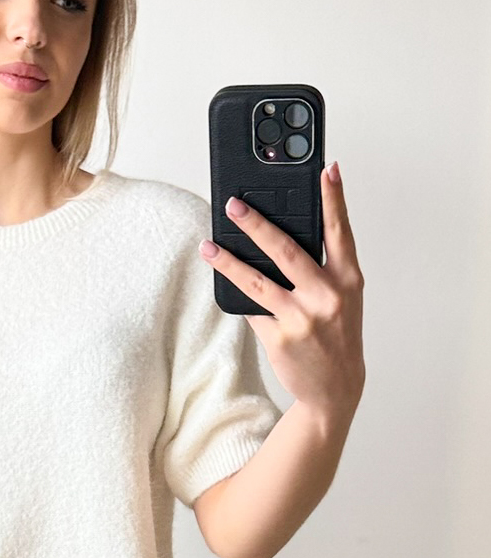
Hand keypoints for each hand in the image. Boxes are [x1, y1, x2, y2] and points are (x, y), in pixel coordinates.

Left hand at [199, 163, 364, 421]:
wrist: (335, 388)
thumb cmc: (337, 335)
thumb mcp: (343, 298)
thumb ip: (324, 268)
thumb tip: (279, 236)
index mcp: (349, 280)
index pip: (340, 231)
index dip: (334, 198)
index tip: (326, 169)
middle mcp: (328, 296)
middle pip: (287, 251)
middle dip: (257, 225)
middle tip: (234, 204)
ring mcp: (303, 318)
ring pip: (257, 281)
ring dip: (229, 261)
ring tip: (208, 246)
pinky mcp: (280, 337)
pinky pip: (251, 308)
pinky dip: (237, 295)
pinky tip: (222, 281)